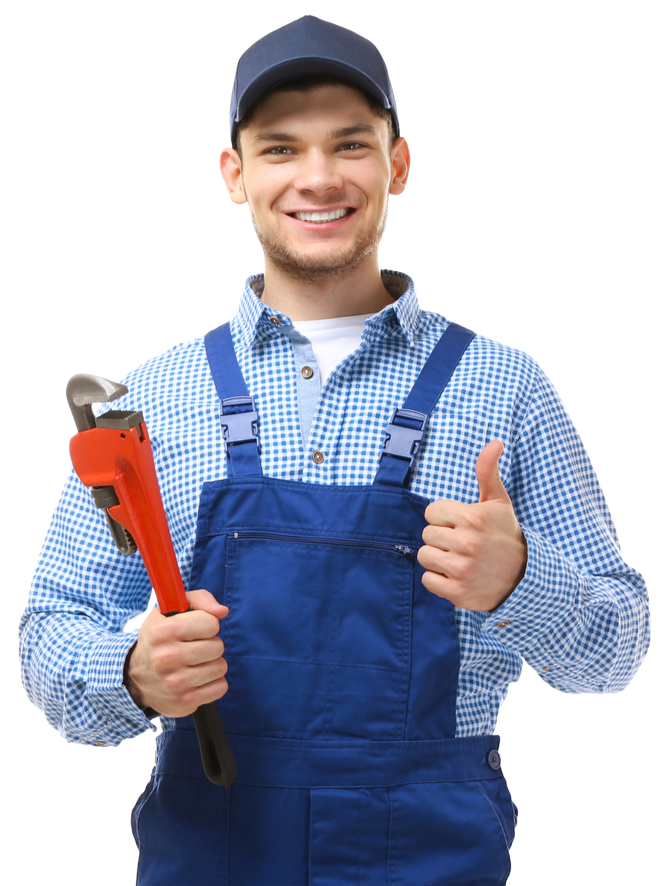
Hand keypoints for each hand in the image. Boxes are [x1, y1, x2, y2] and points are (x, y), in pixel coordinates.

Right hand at [124, 589, 229, 716]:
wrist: (135, 677)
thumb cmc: (159, 638)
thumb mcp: (170, 610)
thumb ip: (200, 599)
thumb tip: (222, 611)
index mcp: (162, 632)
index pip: (211, 623)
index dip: (207, 624)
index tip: (196, 628)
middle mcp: (166, 658)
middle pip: (218, 646)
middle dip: (210, 644)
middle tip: (194, 647)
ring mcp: (175, 683)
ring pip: (221, 667)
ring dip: (212, 663)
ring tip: (195, 662)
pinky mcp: (184, 702)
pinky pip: (220, 687)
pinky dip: (213, 682)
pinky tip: (197, 679)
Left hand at [417, 441, 526, 611]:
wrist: (524, 578)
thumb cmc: (504, 535)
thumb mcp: (498, 502)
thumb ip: (488, 471)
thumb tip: (495, 442)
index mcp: (473, 518)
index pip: (430, 512)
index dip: (443, 517)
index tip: (460, 524)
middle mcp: (467, 543)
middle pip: (426, 534)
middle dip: (441, 538)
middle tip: (462, 543)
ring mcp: (463, 569)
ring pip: (424, 557)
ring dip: (437, 559)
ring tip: (458, 559)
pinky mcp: (458, 593)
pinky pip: (428, 580)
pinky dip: (438, 580)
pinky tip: (456, 576)